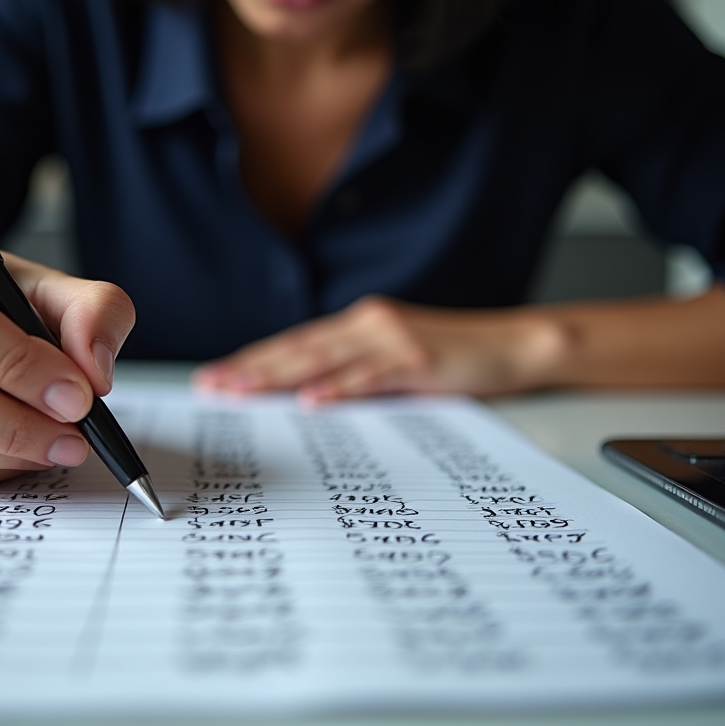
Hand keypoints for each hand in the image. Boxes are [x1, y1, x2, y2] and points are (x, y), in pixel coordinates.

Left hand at [193, 295, 567, 400]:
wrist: (513, 345)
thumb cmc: (453, 357)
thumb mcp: (395, 360)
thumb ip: (355, 370)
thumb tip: (307, 396)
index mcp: (359, 325)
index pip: (295, 344)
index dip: (253, 360)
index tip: (216, 377)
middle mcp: (367, 324)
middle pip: (297, 349)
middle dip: (250, 368)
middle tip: (210, 386)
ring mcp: (391, 339)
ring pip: (323, 359)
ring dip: (278, 377)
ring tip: (240, 391)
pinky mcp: (417, 359)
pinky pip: (371, 377)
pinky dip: (339, 388)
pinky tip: (311, 401)